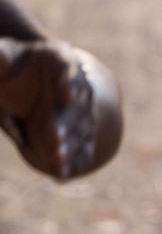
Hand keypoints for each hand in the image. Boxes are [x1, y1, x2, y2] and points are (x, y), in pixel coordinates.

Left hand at [0, 39, 119, 180]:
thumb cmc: (15, 67)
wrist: (30, 81)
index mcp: (59, 59)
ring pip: (80, 128)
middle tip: (53, 139)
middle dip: (65, 123)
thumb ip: (0, 59)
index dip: (68, 83)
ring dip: (70, 145)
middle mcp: (77, 84)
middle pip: (76, 105)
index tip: (67, 97)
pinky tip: (63, 174)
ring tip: (55, 162)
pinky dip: (75, 160)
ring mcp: (81, 108)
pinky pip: (82, 145)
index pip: (68, 68)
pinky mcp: (78, 130)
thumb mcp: (4, 60)